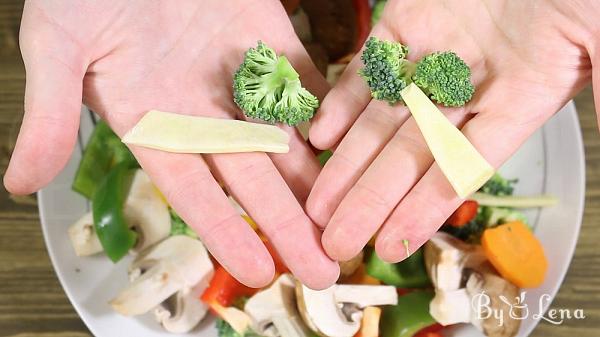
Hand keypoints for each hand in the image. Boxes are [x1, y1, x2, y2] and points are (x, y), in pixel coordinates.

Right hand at [5, 0, 338, 288]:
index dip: (227, 233)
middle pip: (253, 177)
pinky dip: (328, 110)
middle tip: (323, 269)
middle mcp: (202, 109)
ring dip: (317, 179)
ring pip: (286, 138)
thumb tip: (20, 183)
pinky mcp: (268, 36)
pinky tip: (354, 144)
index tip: (262, 272)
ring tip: (347, 219)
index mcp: (155, 123)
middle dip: (289, 224)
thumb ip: (47, 113)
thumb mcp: (57, 46)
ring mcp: (239, 75)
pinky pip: (305, 79)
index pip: (194, 193)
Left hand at [308, 0, 599, 261]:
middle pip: (410, 156)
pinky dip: (344, 99)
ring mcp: (434, 55)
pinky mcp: (405, 22)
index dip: (424, 210)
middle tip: (334, 240)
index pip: (463, 168)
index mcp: (520, 99)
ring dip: (348, 162)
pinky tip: (321, 135)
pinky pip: (369, 68)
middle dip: (370, 199)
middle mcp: (470, 87)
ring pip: (382, 121)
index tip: (390, 245)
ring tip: (317, 204)